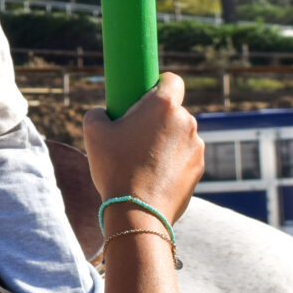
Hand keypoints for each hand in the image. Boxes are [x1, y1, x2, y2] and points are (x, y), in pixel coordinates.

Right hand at [80, 74, 203, 222]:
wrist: (137, 212)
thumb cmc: (115, 168)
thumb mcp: (93, 132)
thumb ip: (98, 112)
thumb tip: (104, 112)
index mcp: (163, 105)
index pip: (171, 80)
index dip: (158, 85)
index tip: (143, 98)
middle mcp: (186, 121)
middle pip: (172, 110)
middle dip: (156, 119)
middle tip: (133, 135)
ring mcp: (196, 146)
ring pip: (179, 135)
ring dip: (165, 141)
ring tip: (141, 161)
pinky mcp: (199, 169)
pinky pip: (184, 157)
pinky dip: (172, 162)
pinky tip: (153, 177)